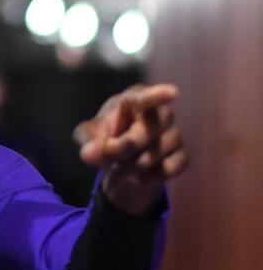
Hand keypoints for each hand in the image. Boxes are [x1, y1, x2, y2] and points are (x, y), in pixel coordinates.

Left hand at [74, 83, 188, 215]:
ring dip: (134, 165)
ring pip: (158, 152)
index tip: (173, 93)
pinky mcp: (182, 154)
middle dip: (125, 148)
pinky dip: (150, 177)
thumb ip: (88, 143)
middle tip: (110, 154)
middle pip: (149, 130)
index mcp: (133, 100)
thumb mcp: (87, 139)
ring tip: (121, 165)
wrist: (119, 161)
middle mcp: (160, 112)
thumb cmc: (103, 138)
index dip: (158, 95)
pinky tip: (139, 175)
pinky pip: (170, 168)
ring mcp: (174, 133)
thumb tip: (92, 152)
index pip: (146, 97)